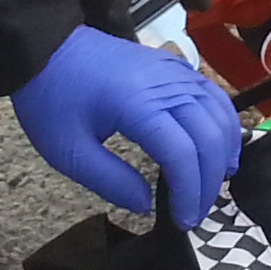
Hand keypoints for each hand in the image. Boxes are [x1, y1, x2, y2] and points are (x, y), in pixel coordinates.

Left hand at [11, 26, 242, 225]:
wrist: (45, 48)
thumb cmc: (52, 99)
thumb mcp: (68, 151)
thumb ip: (111, 181)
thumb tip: (147, 205)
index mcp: (137, 104)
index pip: (183, 153)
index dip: (189, 193)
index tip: (181, 221)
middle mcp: (166, 84)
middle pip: (209, 137)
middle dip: (208, 182)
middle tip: (195, 213)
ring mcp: (175, 70)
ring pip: (220, 114)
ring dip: (223, 154)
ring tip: (212, 186)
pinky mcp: (175, 66)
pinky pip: (214, 96)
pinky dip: (225, 124)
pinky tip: (219, 148)